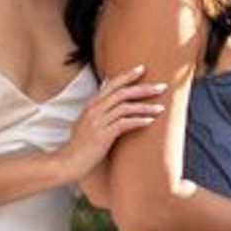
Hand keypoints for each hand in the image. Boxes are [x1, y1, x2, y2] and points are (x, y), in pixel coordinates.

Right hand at [55, 65, 164, 182]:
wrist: (68, 161)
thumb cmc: (81, 143)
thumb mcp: (86, 120)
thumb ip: (98, 107)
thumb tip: (105, 89)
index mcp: (91, 104)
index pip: (111, 84)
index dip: (127, 75)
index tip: (142, 68)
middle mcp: (94, 109)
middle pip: (122, 92)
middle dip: (144, 88)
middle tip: (162, 87)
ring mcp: (98, 122)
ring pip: (126, 108)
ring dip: (145, 107)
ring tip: (161, 108)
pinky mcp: (102, 135)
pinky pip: (124, 124)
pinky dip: (138, 121)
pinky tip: (150, 122)